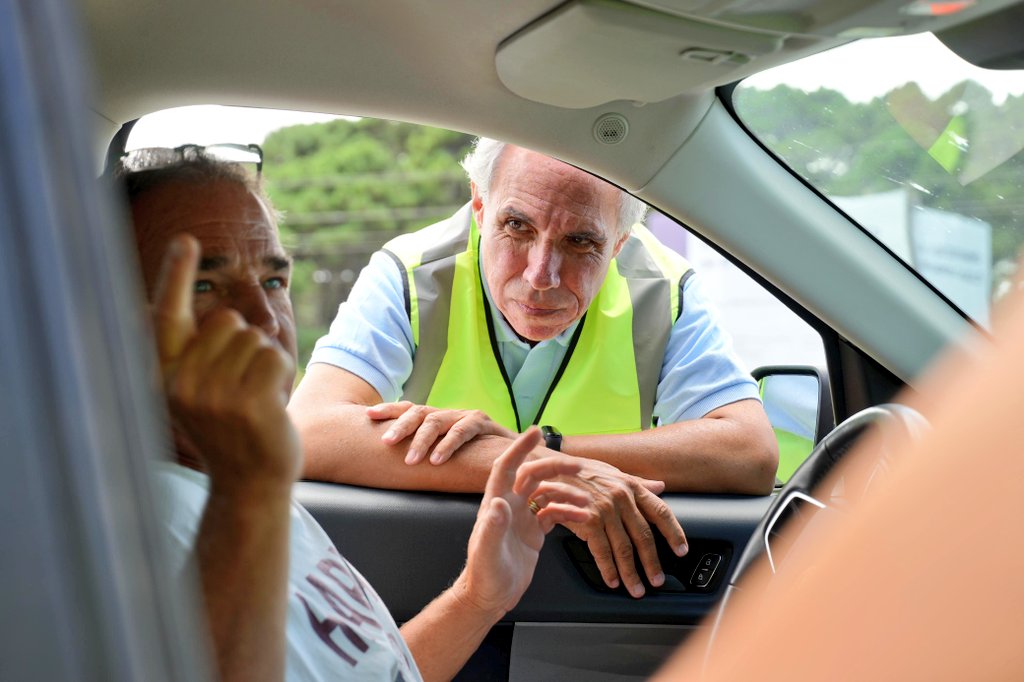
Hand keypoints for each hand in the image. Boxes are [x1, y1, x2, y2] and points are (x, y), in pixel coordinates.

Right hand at [154, 234, 299, 493]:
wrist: (250, 483)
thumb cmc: (232, 431)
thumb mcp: (202, 392)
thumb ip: (200, 355)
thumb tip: (221, 315)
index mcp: (165, 376)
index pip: (167, 315)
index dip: (176, 274)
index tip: (186, 239)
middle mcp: (181, 382)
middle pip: (228, 322)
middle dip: (245, 344)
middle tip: (243, 388)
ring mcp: (213, 394)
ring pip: (255, 339)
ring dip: (266, 362)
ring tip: (256, 399)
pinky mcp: (247, 403)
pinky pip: (274, 357)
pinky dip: (282, 374)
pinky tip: (272, 404)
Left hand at [367, 401, 515, 464]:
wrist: (519, 457)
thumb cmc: (477, 459)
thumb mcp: (448, 455)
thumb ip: (427, 454)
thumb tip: (391, 464)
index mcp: (437, 419)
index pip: (409, 409)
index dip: (388, 409)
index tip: (368, 415)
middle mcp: (450, 414)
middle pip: (419, 412)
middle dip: (400, 426)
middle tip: (385, 442)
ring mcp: (466, 416)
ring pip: (438, 420)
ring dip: (422, 440)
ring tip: (410, 459)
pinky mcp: (484, 423)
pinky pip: (464, 430)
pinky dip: (449, 444)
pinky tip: (437, 459)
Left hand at [457, 428, 589, 615]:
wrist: (490, 596)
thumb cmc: (484, 575)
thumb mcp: (487, 552)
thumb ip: (492, 528)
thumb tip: (498, 504)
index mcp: (496, 504)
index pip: (506, 467)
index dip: (519, 448)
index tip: (535, 432)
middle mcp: (509, 506)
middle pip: (533, 476)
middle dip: (554, 468)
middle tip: (578, 467)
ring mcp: (522, 518)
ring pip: (547, 494)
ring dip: (566, 492)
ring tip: (587, 498)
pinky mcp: (533, 532)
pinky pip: (554, 514)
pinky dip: (569, 513)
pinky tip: (583, 517)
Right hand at [557, 459, 688, 598]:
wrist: (548, 469)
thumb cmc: (579, 470)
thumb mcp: (612, 471)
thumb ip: (638, 482)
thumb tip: (661, 486)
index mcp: (631, 487)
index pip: (661, 511)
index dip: (674, 532)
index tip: (682, 550)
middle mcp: (621, 498)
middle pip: (643, 536)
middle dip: (652, 563)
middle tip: (657, 580)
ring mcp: (605, 510)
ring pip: (624, 548)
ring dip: (631, 573)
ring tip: (637, 589)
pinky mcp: (587, 521)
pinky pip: (601, 551)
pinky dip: (608, 570)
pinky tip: (612, 581)